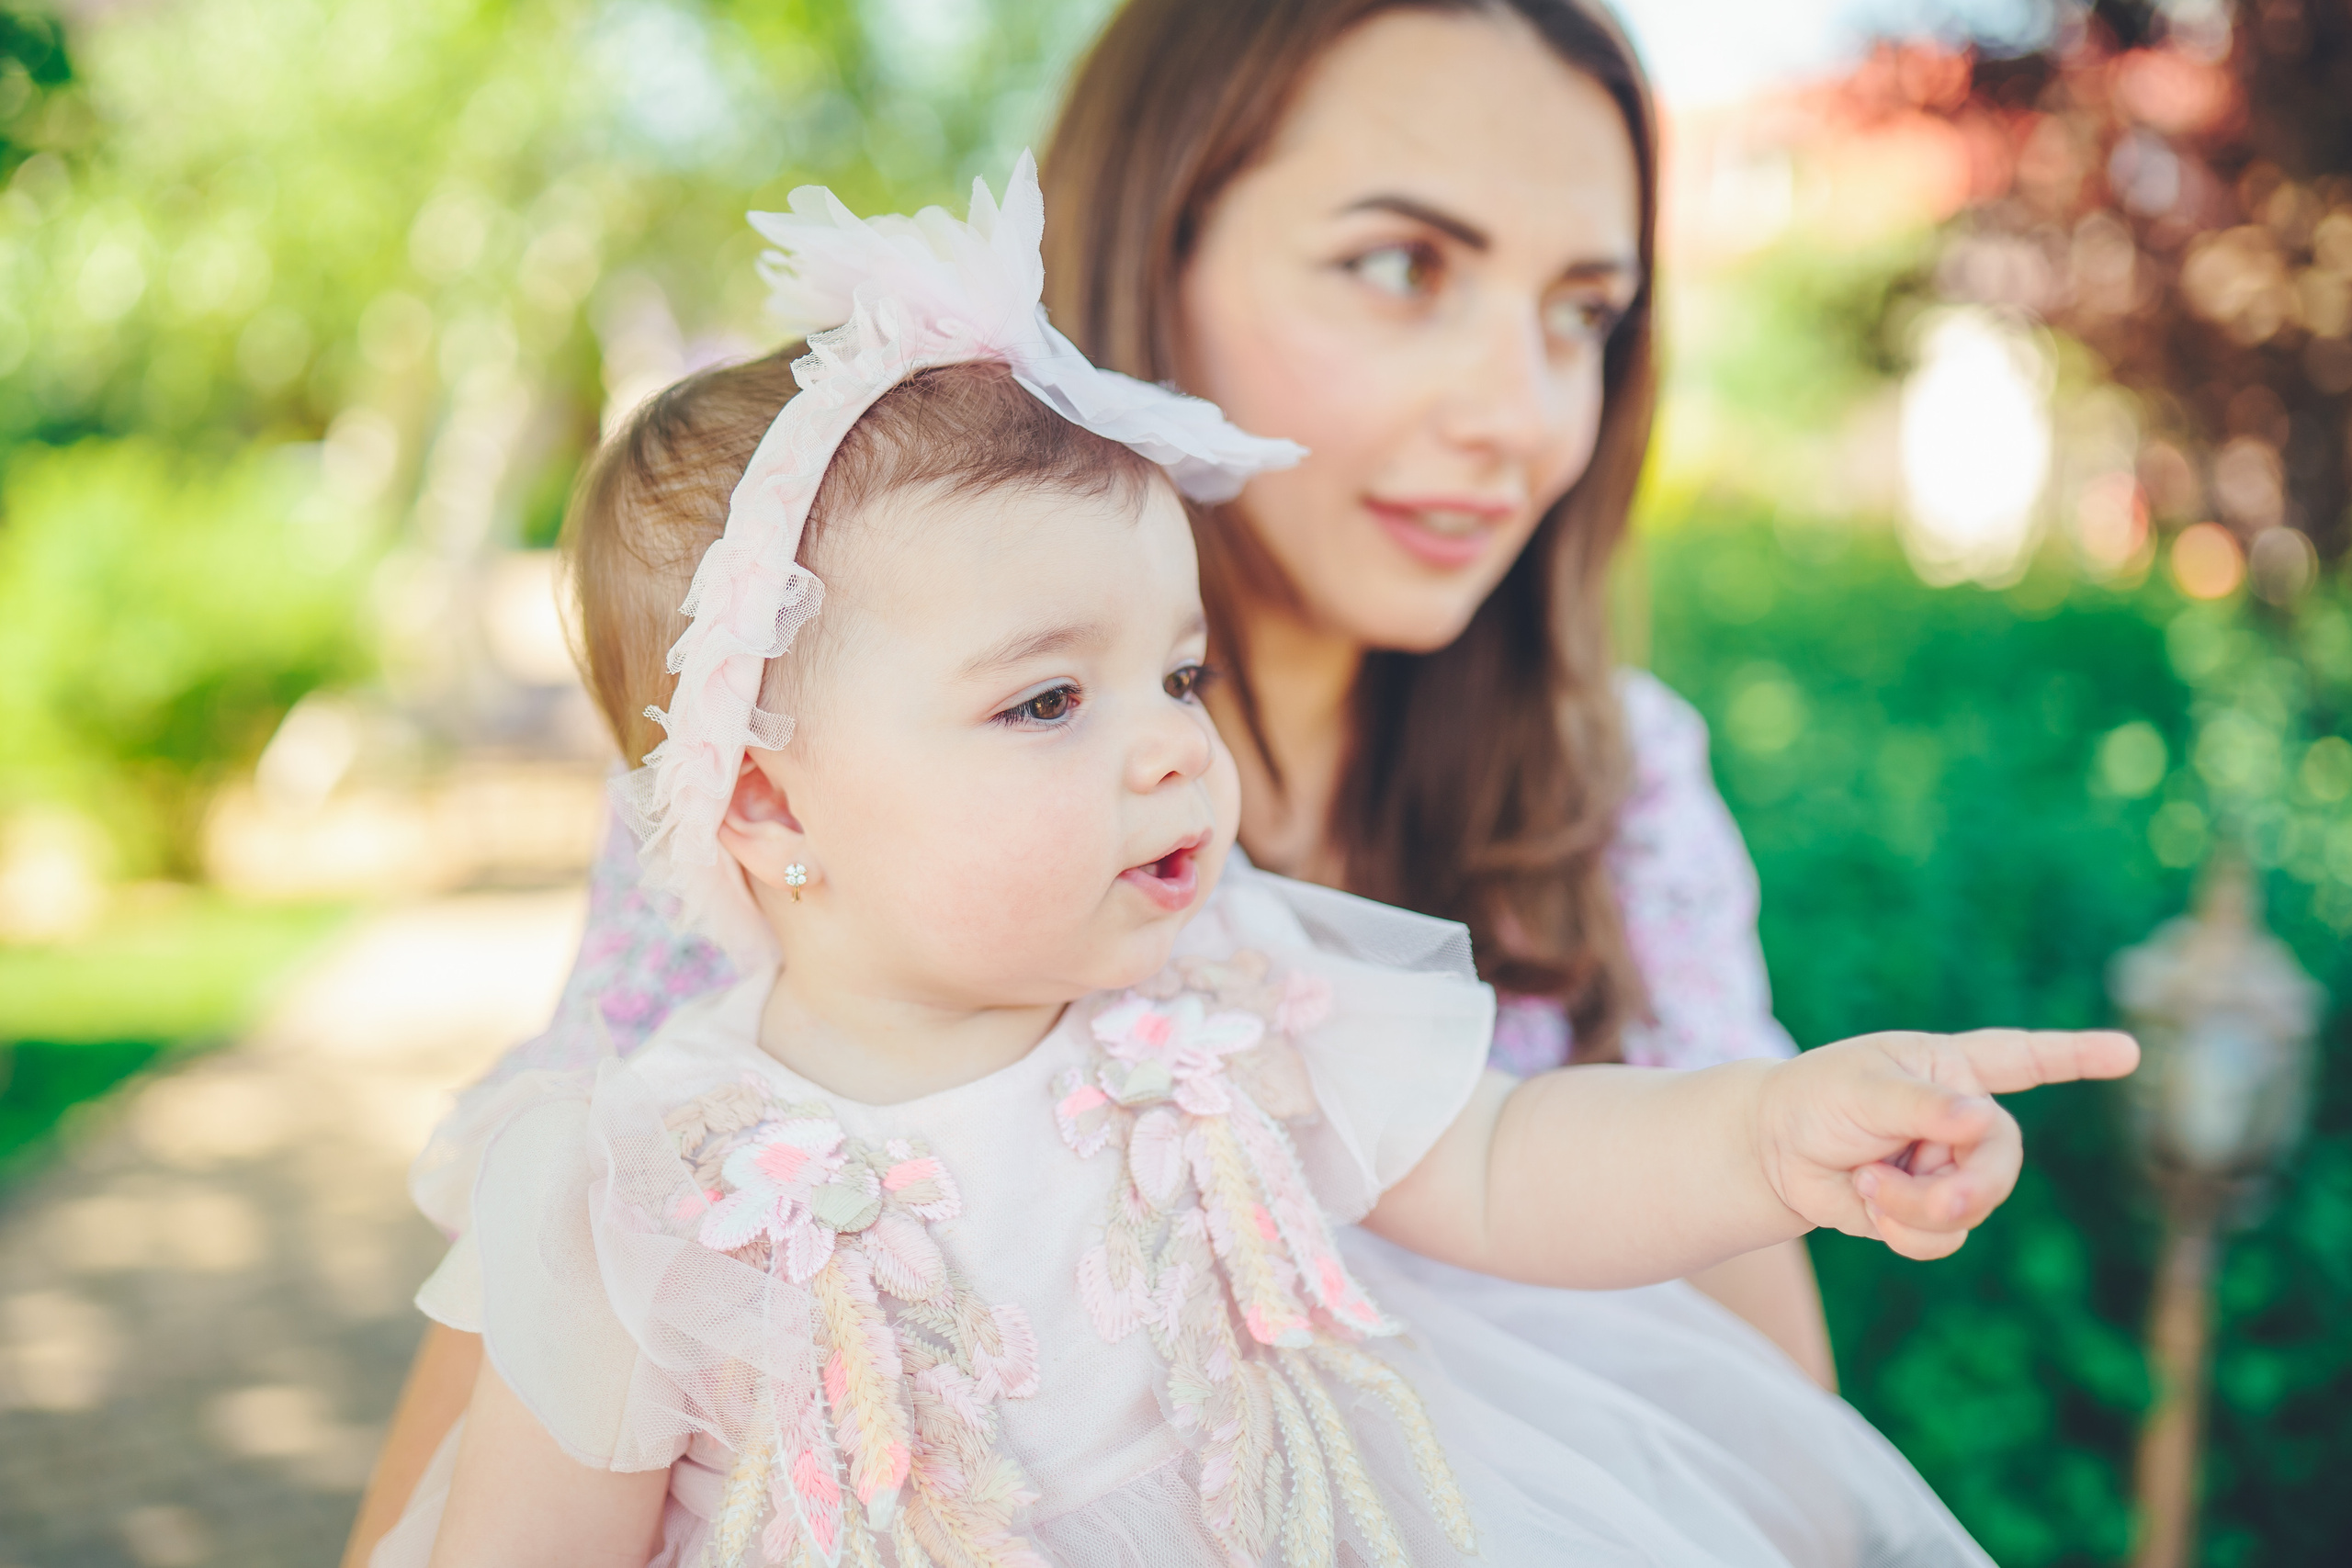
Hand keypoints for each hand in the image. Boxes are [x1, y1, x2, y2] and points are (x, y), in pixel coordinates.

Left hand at [1755, 1030, 2138, 1260]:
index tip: (2129, 1052)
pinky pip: (1945, 1239)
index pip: (2025, 1059)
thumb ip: (1922, 1104)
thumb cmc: (1818, 1098)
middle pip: (2002, 1160)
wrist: (1773, 1150)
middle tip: (1922, 1197)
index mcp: (1952, 1069)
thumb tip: (1983, 1120)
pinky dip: (1907, 1233)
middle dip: (1966, 1187)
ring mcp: (1948, 1168)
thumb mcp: (1863, 1089)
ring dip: (1919, 1208)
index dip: (2077, 1056)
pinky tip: (1871, 1209)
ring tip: (1870, 1184)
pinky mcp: (1927, 1212)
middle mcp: (1961, 1118)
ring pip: (1973, 1207)